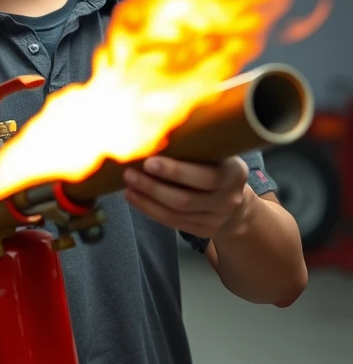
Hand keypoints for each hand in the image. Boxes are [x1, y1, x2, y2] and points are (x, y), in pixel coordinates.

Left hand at [123, 154, 249, 238]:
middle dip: (153, 187)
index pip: (204, 177)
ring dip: (147, 200)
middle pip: (186, 199)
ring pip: (176, 213)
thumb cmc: (217, 167)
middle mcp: (228, 199)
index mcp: (233, 173)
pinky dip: (150, 209)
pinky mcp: (203, 230)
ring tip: (128, 185)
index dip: (174, 171)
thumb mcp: (217, 153)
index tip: (149, 162)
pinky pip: (172, 222)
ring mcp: (217, 219)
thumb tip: (153, 133)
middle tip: (129, 173)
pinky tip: (134, 197)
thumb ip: (195, 146)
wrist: (236, 202)